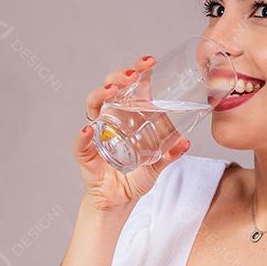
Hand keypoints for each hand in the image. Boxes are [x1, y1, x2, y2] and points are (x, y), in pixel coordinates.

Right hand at [73, 55, 190, 211]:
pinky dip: (83, 136)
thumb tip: (185, 142)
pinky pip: (81, 143)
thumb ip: (170, 154)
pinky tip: (89, 130)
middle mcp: (109, 119)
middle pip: (109, 89)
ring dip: (101, 95)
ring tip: (112, 91)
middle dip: (119, 76)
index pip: (128, 87)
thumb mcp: (157, 164)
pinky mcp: (85, 154)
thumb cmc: (134, 177)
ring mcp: (96, 134)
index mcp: (126, 116)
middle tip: (133, 75)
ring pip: (93, 106)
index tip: (149, 62)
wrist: (118, 202)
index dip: (137, 71)